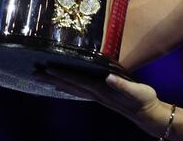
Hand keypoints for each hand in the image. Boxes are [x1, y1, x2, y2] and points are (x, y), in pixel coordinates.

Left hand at [37, 68, 164, 133]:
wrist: (147, 114)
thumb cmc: (144, 100)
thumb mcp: (136, 90)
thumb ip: (122, 84)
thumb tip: (108, 77)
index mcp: (102, 90)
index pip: (78, 80)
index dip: (63, 74)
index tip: (47, 67)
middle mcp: (96, 94)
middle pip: (70, 85)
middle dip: (52, 79)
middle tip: (34, 73)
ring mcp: (98, 97)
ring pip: (72, 89)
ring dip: (57, 83)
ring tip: (42, 79)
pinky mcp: (101, 97)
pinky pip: (79, 91)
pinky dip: (68, 87)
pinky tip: (63, 85)